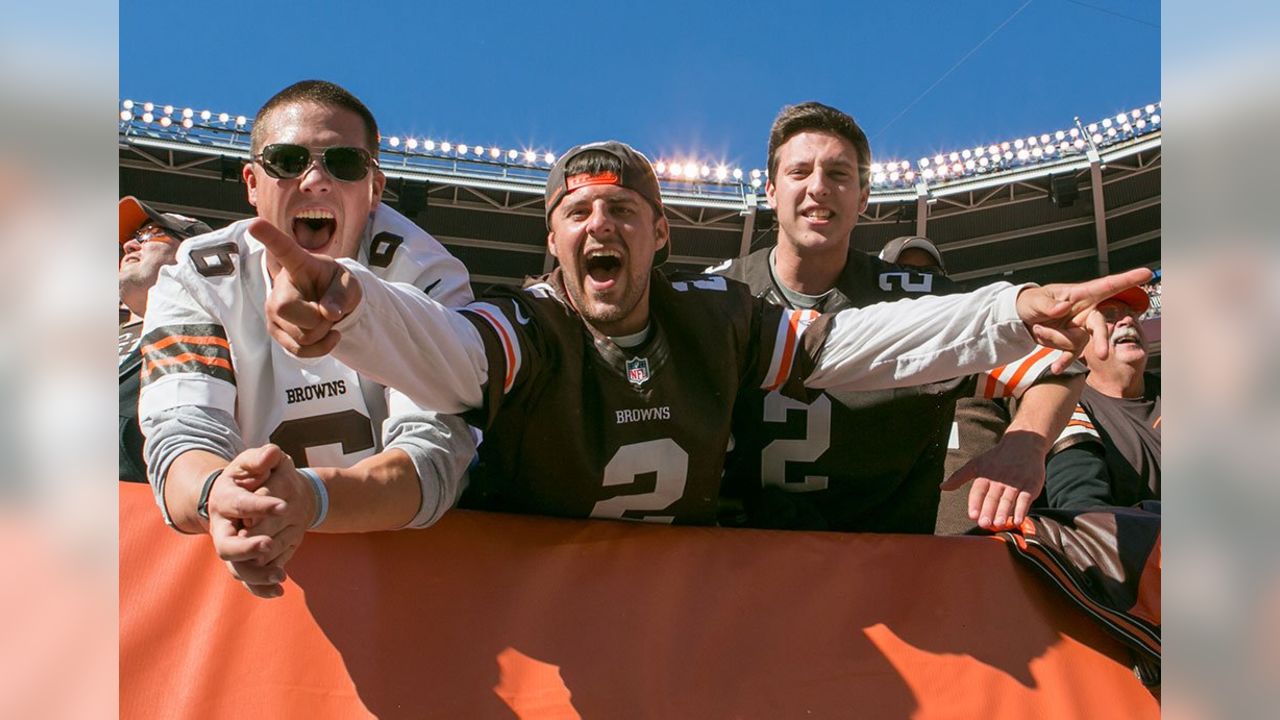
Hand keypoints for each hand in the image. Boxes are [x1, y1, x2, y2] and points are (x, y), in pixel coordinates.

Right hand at [206, 444, 316, 598]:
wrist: (238, 494)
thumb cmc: (248, 476)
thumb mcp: (252, 462)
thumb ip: (261, 458)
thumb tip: (272, 452)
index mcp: (224, 499)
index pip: (239, 504)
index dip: (260, 506)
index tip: (283, 506)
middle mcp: (221, 527)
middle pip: (225, 545)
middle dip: (246, 547)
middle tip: (269, 544)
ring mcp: (229, 546)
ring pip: (236, 568)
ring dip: (257, 574)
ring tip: (281, 575)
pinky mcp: (240, 560)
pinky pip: (247, 579)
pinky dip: (260, 588)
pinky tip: (279, 590)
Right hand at [252, 218, 362, 357]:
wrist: (332, 305)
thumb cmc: (337, 286)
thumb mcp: (349, 285)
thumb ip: (341, 295)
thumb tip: (329, 314)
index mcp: (298, 264)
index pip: (283, 249)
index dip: (270, 237)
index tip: (255, 224)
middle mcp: (279, 287)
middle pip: (289, 310)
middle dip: (318, 319)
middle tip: (328, 310)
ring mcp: (273, 311)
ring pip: (300, 336)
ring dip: (322, 333)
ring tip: (323, 318)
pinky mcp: (276, 332)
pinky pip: (299, 351)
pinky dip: (320, 349)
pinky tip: (327, 335)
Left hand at [941, 430, 1046, 530]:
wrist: (1024, 443)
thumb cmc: (997, 457)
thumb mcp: (976, 464)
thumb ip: (959, 477)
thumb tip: (942, 487)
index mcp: (985, 475)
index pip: (978, 490)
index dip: (975, 503)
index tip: (972, 515)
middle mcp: (1000, 479)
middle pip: (993, 497)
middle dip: (988, 510)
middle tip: (984, 524)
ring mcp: (1016, 482)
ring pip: (1008, 498)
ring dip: (1003, 512)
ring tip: (999, 524)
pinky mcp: (1031, 484)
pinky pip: (1026, 498)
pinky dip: (1022, 509)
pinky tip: (1017, 520)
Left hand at [1014, 268, 1152, 372]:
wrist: (1022, 319)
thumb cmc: (1031, 302)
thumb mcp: (1035, 301)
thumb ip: (1048, 305)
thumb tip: (1063, 307)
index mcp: (1080, 294)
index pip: (1107, 286)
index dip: (1128, 279)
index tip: (1146, 273)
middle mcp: (1085, 311)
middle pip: (1100, 325)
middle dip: (1102, 339)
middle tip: (1104, 354)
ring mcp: (1080, 328)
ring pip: (1079, 341)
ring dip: (1055, 338)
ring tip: (1037, 327)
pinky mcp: (1073, 342)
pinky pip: (1072, 354)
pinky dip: (1064, 361)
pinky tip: (1056, 368)